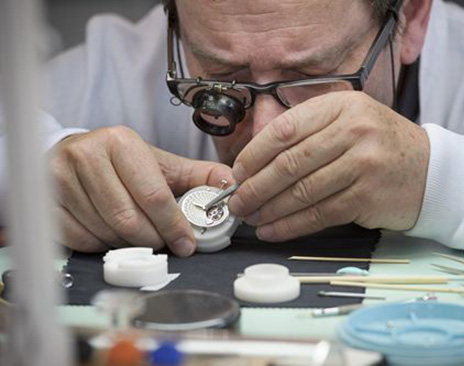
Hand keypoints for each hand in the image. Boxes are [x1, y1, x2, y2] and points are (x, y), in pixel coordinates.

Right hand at [49, 126, 231, 255]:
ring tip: (138, 235)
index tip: (187, 244)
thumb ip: (197, 175)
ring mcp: (59, 178)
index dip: (174, 225)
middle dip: (153, 239)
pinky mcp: (45, 201)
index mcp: (120, 142)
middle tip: (165, 244)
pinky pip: (80, 239)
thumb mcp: (159, 163)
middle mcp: (86, 155)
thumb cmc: (121, 163)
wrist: (72, 155)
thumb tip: (232, 183)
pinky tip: (112, 233)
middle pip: (128, 218)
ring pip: (105, 231)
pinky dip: (102, 244)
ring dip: (128, 243)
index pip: (153, 194)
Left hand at [228, 91, 429, 240]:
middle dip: (256, 187)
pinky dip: (291, 225)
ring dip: (270, 209)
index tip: (237, 173)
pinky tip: (274, 231)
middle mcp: (353, 130)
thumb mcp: (347, 122)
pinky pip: (319, 213)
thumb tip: (254, 162)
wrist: (430, 171)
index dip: (254, 154)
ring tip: (252, 218)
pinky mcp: (367, 195)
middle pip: (289, 163)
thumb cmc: (379, 147)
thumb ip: (307, 132)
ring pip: (302, 191)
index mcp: (340, 106)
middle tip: (237, 202)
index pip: (284, 129)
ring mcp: (363, 163)